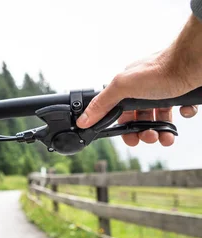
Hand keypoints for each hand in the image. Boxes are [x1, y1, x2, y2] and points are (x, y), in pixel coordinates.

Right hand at [77, 15, 201, 146]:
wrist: (195, 60)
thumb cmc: (161, 68)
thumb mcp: (123, 87)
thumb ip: (102, 104)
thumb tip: (83, 119)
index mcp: (128, 87)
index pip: (119, 113)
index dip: (124, 128)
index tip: (130, 139)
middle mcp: (145, 89)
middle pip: (140, 118)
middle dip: (144, 132)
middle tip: (149, 137)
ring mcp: (165, 91)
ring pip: (161, 118)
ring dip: (163, 130)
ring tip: (166, 137)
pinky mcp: (183, 93)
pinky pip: (182, 110)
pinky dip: (183, 115)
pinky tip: (184, 112)